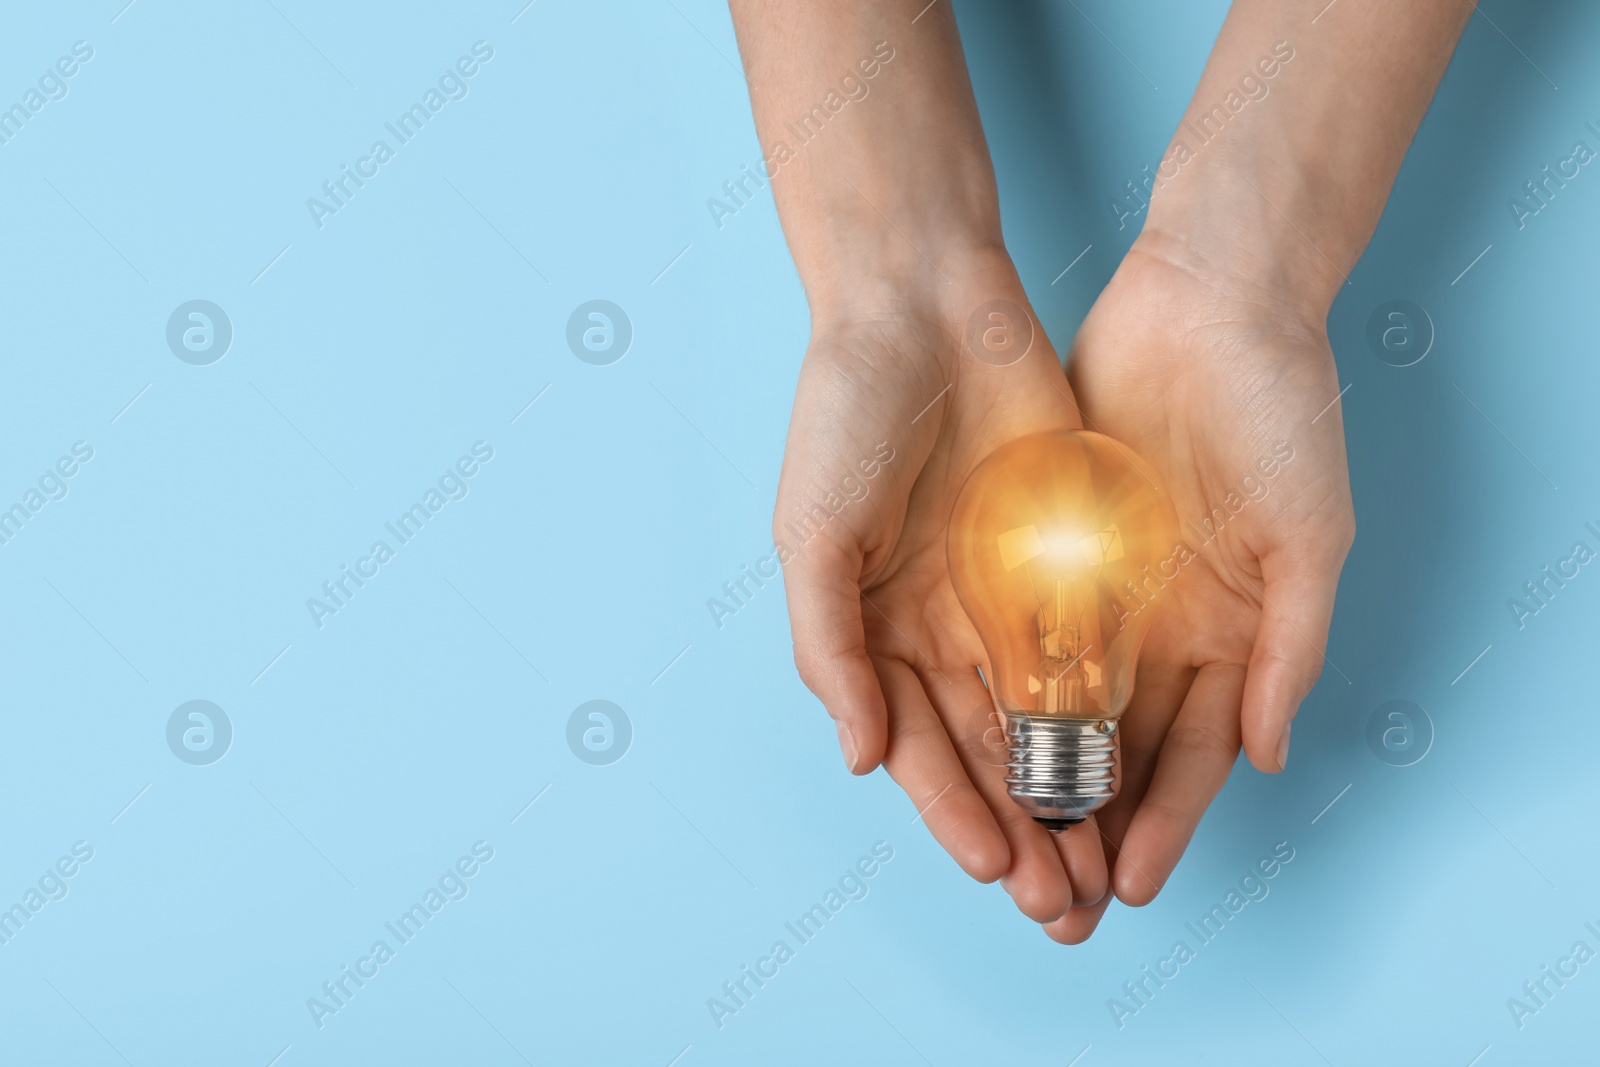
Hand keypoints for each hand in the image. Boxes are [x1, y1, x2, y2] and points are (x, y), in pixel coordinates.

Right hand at [775, 248, 1116, 925]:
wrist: (924, 305)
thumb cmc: (844, 414)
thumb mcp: (811, 534)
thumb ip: (829, 649)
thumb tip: (858, 758)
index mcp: (873, 631)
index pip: (918, 747)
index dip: (956, 812)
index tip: (1001, 868)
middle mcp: (941, 629)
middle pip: (988, 753)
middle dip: (1025, 830)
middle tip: (1063, 905)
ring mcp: (1006, 597)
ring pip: (1049, 721)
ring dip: (1074, 796)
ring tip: (1104, 866)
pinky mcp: (1066, 558)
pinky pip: (1094, 648)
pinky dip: (1114, 713)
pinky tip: (1141, 766)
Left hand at [1045, 234, 1355, 942]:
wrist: (1209, 298)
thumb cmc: (1281, 410)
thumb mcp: (1307, 532)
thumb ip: (1289, 646)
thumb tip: (1268, 758)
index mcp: (1231, 630)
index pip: (1193, 751)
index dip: (1165, 819)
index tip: (1132, 884)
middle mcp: (1158, 621)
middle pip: (1116, 745)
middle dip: (1087, 821)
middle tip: (1054, 896)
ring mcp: (1098, 584)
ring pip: (1056, 701)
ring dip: (1032, 775)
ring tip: (1004, 842)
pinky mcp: (1044, 539)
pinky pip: (1015, 626)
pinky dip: (996, 685)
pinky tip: (969, 738)